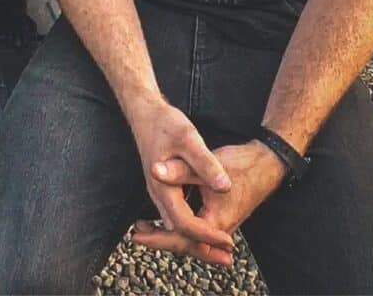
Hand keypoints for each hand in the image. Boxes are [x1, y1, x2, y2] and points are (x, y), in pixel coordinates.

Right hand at [128, 96, 235, 254]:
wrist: (144, 112)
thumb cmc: (165, 123)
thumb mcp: (188, 138)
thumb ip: (205, 164)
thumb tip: (224, 187)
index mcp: (163, 187)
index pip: (184, 224)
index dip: (207, 235)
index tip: (229, 242)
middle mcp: (158, 194)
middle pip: (177, 232)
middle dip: (202, 248)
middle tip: (227, 259)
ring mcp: (158, 192)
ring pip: (175, 226)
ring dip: (196, 240)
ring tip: (220, 249)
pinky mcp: (162, 188)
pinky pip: (174, 216)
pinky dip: (189, 228)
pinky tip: (204, 228)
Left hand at [131, 140, 287, 266]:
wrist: (267, 163)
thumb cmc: (240, 164)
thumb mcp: (206, 163)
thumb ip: (180, 169)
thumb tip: (154, 170)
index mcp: (215, 220)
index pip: (181, 237)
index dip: (157, 236)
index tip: (136, 234)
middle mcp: (220, 229)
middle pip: (186, 242)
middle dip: (161, 239)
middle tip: (135, 235)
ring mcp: (222, 224)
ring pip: (192, 237)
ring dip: (170, 234)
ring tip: (145, 230)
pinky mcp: (222, 217)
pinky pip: (199, 230)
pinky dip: (182, 229)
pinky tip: (169, 222)